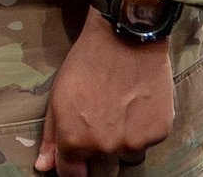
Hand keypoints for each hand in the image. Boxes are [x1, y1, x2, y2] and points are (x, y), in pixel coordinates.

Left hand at [35, 9, 174, 174]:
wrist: (125, 39)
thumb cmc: (87, 63)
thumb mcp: (58, 96)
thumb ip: (51, 136)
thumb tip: (44, 166)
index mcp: (76, 139)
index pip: (73, 175)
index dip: (73, 168)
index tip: (75, 159)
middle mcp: (105, 147)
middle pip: (102, 173)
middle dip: (97, 158)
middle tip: (98, 129)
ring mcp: (134, 142)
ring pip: (126, 158)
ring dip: (121, 145)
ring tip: (117, 112)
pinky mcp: (158, 133)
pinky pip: (146, 143)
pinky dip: (140, 131)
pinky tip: (134, 106)